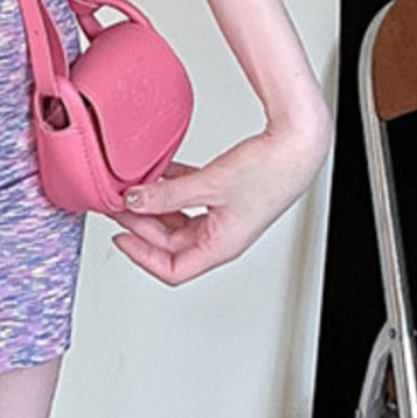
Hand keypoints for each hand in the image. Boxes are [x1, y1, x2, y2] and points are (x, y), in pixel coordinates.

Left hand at [111, 116, 330, 284]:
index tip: (119, 236)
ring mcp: (224, 217)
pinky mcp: (226, 197)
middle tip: (120, 203)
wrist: (297, 148)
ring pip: (179, 221)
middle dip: (142, 225)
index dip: (141, 256)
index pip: (173, 269)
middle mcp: (221, 237)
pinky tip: (159, 173)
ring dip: (155, 206)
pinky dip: (172, 189)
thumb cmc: (269, 172)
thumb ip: (168, 194)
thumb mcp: (208, 184)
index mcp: (220, 246)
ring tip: (134, 188)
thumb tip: (134, 200)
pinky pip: (190, 200)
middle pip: (172, 244)